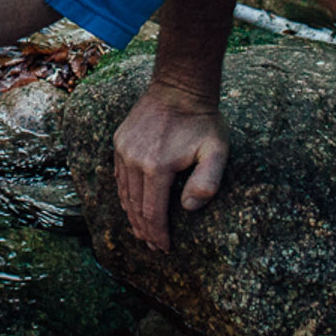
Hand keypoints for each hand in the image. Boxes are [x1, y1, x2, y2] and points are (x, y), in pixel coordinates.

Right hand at [113, 82, 229, 250]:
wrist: (180, 86)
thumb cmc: (203, 121)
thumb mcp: (216, 151)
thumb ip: (206, 183)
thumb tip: (188, 209)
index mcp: (157, 167)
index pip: (153, 212)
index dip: (158, 234)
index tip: (163, 248)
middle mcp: (134, 160)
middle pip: (135, 206)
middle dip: (144, 230)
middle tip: (152, 247)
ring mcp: (124, 150)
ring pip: (124, 193)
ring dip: (132, 215)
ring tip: (141, 231)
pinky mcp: (120, 141)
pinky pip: (118, 175)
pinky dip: (124, 194)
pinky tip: (130, 203)